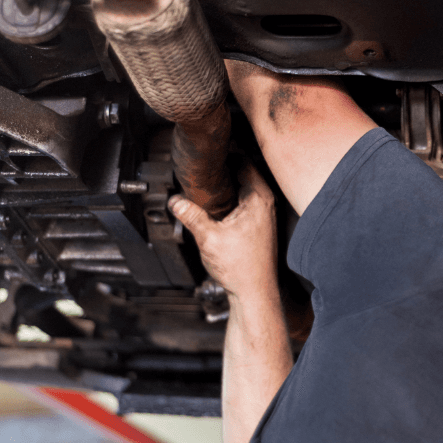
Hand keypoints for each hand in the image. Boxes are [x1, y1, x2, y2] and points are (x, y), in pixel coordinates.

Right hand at [168, 161, 276, 300]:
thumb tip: (176, 201)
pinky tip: (218, 203)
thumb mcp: (208, 238)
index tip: (212, 150)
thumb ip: (191, 216)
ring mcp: (265, 213)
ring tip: (208, 180)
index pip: (244, 161)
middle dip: (225, 167)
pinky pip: (246, 199)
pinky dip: (233, 196)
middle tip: (205, 165)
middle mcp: (266, 203)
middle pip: (245, 172)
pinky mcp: (261, 224)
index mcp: (259, 198)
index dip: (227, 153)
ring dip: (229, 182)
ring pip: (246, 186)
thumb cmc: (241, 268)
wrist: (254, 291)